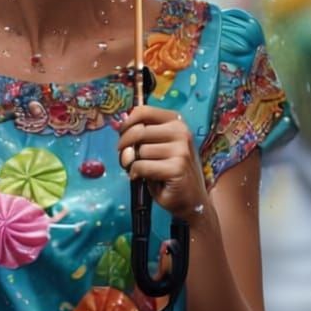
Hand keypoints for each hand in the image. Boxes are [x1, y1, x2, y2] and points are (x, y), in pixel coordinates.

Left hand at [117, 104, 210, 223]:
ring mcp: (181, 150)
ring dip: (131, 162)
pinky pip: (142, 166)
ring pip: (140, 150)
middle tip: (124, 158)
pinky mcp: (177, 168)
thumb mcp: (157, 146)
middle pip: (139, 131)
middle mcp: (181, 132)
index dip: (127, 123)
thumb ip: (142, 135)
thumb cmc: (169, 171)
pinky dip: (136, 173)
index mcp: (176, 121)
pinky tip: (141, 178)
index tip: (122, 135)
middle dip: (124, 146)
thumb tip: (119, 126)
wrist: (191, 200)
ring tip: (136, 169)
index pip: (144, 111)